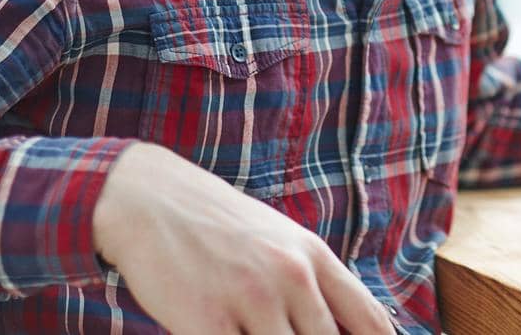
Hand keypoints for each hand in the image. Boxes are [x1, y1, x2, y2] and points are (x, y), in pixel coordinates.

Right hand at [92, 142, 394, 333]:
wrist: (151, 200)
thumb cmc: (219, 227)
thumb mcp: (279, 241)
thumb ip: (313, 282)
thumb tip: (347, 326)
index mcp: (314, 257)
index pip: (369, 320)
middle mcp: (292, 276)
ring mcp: (252, 299)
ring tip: (251, 333)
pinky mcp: (206, 321)